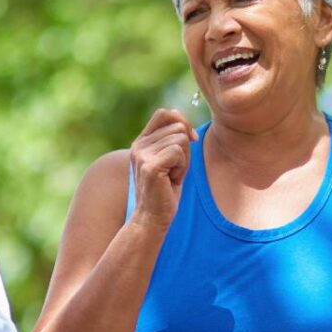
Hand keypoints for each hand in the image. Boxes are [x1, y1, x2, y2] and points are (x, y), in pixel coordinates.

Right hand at [129, 108, 197, 227]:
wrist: (152, 218)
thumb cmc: (165, 191)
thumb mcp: (169, 160)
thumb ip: (172, 140)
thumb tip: (184, 123)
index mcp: (141, 141)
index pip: (164, 113)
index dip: (182, 121)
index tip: (191, 139)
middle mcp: (139, 145)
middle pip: (178, 127)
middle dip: (186, 149)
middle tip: (175, 169)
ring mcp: (142, 155)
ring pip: (180, 139)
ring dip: (184, 160)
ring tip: (172, 176)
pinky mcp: (150, 166)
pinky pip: (178, 152)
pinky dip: (182, 167)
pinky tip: (172, 180)